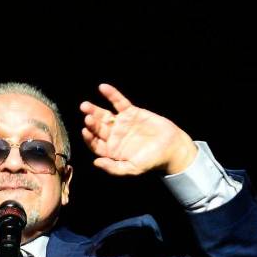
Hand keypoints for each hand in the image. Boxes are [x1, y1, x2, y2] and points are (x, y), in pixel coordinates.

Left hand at [80, 83, 196, 176]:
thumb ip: (114, 168)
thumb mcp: (132, 169)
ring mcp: (121, 123)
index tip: (85, 131)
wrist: (171, 147)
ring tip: (85, 106)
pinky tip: (103, 88)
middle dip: (92, 122)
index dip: (89, 138)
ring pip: (105, 115)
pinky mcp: (131, 112)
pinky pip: (119, 102)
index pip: (95, 144)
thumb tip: (96, 162)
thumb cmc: (151, 161)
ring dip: (95, 110)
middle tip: (87, 116)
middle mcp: (114, 137)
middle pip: (98, 128)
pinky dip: (112, 95)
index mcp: (111, 151)